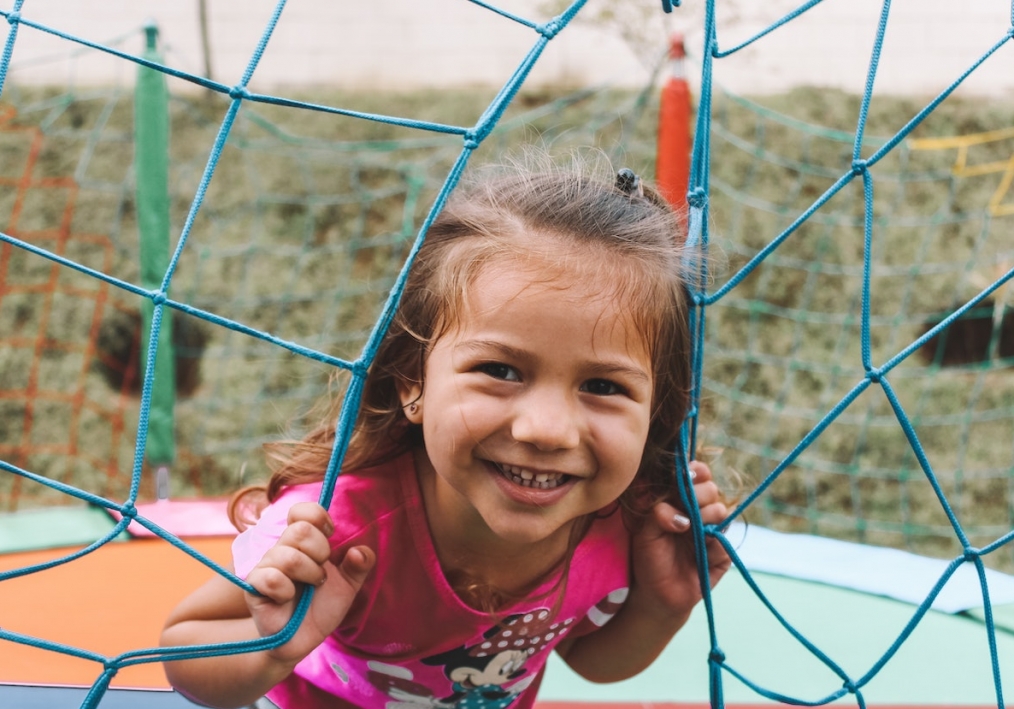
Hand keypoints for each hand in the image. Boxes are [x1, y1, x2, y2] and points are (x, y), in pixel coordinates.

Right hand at [244, 501, 374, 666]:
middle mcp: (281, 549)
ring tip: (312, 587)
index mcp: (301, 543)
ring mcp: (265, 567)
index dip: (318, 517)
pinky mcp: (254, 588)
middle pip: (300, 530)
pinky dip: (286, 589)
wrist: (304, 640)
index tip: (330, 534)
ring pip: (287, 555)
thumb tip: (360, 551)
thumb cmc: (321, 608)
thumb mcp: (348, 586)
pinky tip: (288, 598)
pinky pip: (270, 577)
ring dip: (309, 574)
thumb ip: (359, 565)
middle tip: (322, 573)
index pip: (301, 511)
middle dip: (321, 551)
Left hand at [629, 460, 730, 621]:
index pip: (696, 475)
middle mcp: (699, 512)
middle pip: (710, 488)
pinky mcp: (722, 553)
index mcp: (680, 500)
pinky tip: (699, 553)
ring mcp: (712, 531)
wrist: (658, 594)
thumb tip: (676, 511)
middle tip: (685, 506)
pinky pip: (724, 540)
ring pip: (720, 510)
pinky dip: (711, 544)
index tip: (686, 476)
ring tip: (687, 530)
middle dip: (697, 494)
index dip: (695, 471)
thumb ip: (657, 513)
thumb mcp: (645, 532)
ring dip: (704, 516)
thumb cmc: (649, 558)